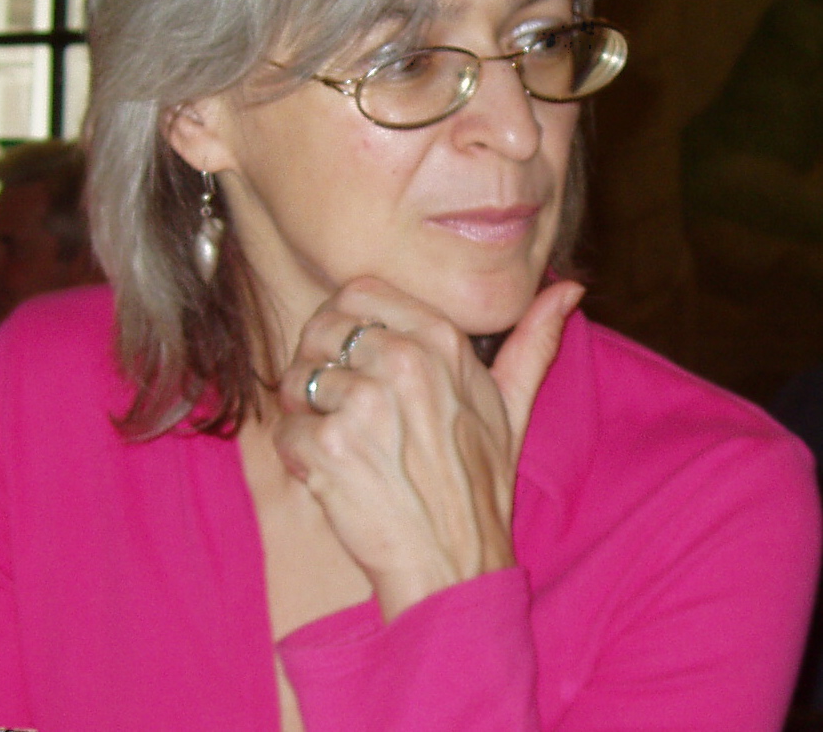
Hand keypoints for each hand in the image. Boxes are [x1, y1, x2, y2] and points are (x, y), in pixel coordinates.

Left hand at [273, 277, 583, 619]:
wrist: (454, 565)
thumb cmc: (478, 483)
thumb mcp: (512, 406)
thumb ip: (532, 342)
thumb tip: (569, 288)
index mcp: (441, 340)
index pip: (359, 291)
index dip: (344, 321)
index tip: (352, 356)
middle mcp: (402, 362)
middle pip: (321, 328)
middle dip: (317, 363)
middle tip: (335, 402)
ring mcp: (365, 404)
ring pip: (297, 377)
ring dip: (304, 411)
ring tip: (337, 441)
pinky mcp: (330, 447)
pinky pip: (284, 428)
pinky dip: (296, 454)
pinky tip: (329, 474)